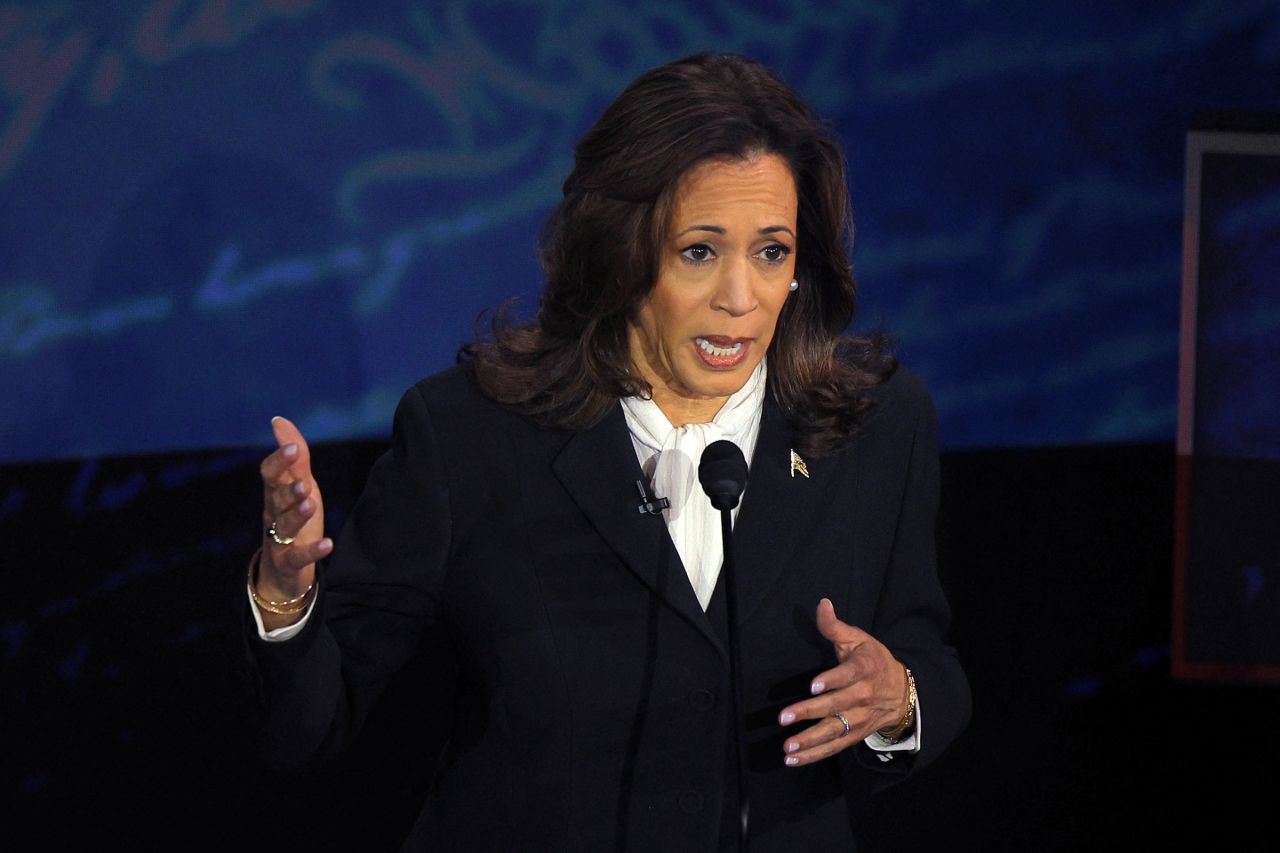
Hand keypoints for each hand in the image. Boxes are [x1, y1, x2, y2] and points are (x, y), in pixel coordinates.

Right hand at [255, 416, 330, 626]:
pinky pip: (298, 557)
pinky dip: (312, 551)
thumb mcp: (298, 484)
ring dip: (297, 514)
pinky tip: (328, 545)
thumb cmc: (293, 517)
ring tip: (311, 504)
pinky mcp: (289, 562)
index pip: (270, 474)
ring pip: (285, 526)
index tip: (295, 447)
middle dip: (289, 490)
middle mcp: (274, 514)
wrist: (283, 569)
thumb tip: (279, 420)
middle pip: (276, 500)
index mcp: (275, 493)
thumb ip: (295, 457)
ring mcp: (279, 540)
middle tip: (304, 482)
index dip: (280, 460)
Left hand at [777, 598, 907, 766]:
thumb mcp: (858, 638)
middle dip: (810, 712)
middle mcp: (863, 696)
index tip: (813, 685)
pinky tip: (792, 758)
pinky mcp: (855, 734)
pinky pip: (834, 747)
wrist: (904, 690)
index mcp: (864, 669)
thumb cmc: (873, 659)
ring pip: (835, 731)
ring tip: (788, 747)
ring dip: (810, 740)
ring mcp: (860, 718)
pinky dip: (814, 754)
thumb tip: (822, 604)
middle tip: (784, 716)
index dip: (832, 680)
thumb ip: (835, 626)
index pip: (849, 675)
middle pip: (836, 706)